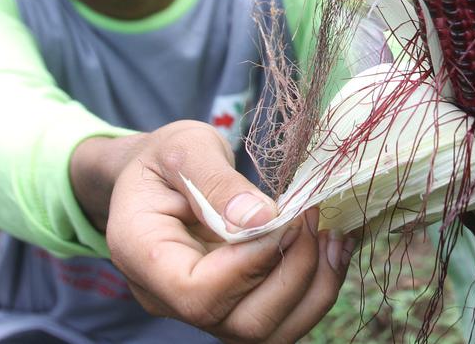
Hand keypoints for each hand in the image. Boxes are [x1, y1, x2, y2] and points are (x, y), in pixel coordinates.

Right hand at [94, 121, 354, 342]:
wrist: (162, 176)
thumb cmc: (167, 158)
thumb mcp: (185, 148)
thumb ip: (216, 181)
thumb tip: (262, 219)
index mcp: (144, 256)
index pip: (197, 293)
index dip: (250, 264)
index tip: (281, 216)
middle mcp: (171, 298)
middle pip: (241, 323)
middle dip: (292, 272)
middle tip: (309, 215)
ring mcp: (207, 309)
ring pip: (270, 332)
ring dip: (315, 285)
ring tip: (329, 232)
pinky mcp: (238, 305)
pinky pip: (285, 319)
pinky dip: (318, 287)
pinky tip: (330, 245)